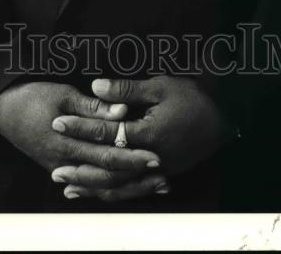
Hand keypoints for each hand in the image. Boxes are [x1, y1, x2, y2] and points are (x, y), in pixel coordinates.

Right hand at [0, 81, 160, 189]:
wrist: (3, 110)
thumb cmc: (33, 96)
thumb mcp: (63, 94)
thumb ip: (93, 107)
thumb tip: (123, 112)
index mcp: (67, 142)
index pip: (107, 155)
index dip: (132, 157)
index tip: (156, 156)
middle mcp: (65, 162)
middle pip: (106, 176)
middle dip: (136, 176)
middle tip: (161, 174)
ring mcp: (61, 169)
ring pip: (98, 186)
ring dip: (126, 186)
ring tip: (152, 184)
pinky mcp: (58, 169)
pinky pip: (86, 184)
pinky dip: (106, 187)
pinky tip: (124, 186)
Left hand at [48, 75, 229, 200]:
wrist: (227, 118)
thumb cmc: (193, 98)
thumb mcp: (160, 87)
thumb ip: (126, 89)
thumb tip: (94, 86)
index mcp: (149, 134)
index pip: (106, 133)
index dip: (81, 127)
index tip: (58, 122)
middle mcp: (151, 159)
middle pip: (109, 168)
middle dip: (80, 167)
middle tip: (54, 167)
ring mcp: (158, 172)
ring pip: (120, 186)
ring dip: (93, 186)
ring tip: (67, 186)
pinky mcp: (163, 176)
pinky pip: (134, 191)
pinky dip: (114, 193)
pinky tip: (97, 193)